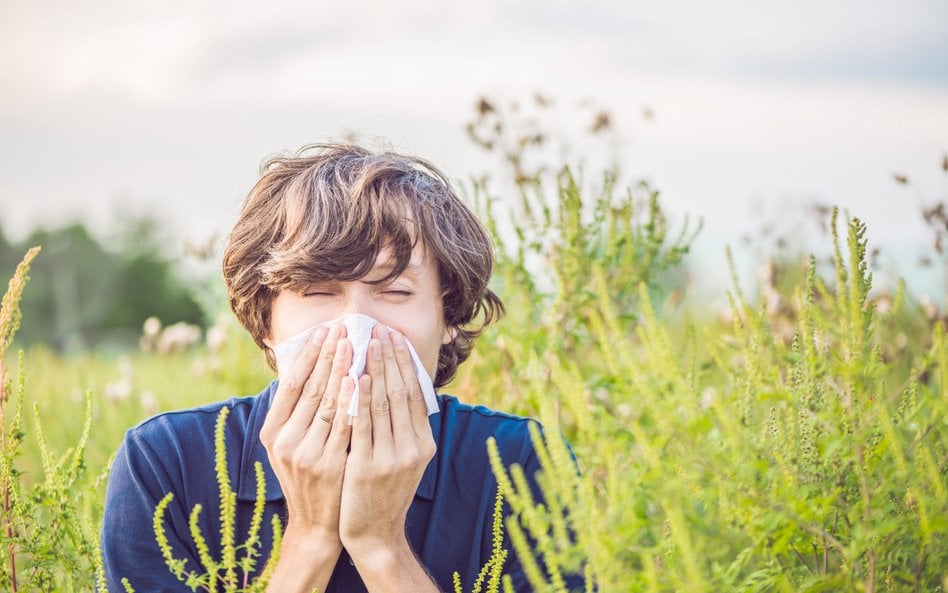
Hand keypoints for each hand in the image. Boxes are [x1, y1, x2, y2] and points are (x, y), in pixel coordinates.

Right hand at [259, 324, 352, 558]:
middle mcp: (285, 441)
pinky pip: (344, 425)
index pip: (291, 384)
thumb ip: (297, 411)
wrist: (317, 524)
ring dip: (342, 370)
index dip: (308, 355)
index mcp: (272, 432)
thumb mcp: (291, 444)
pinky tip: (361, 380)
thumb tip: (309, 365)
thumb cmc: (308, 476)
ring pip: (327, 403)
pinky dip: (352, 401)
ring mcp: (306, 454)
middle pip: (310, 388)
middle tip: (343, 328)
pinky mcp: (329, 465)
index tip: (323, 331)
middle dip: (328, 355)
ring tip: (354, 344)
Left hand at [339, 325, 436, 564]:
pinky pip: (363, 425)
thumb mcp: (404, 459)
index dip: (405, 363)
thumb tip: (399, 388)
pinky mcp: (367, 466)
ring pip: (383, 403)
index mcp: (423, 444)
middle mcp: (413, 448)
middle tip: (380, 329)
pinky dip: (361, 398)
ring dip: (375, 369)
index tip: (395, 337)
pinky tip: (356, 377)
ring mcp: (391, 458)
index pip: (415, 393)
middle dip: (390, 357)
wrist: (374, 534)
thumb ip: (403, 428)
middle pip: (401, 392)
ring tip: (367, 343)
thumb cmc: (384, 492)